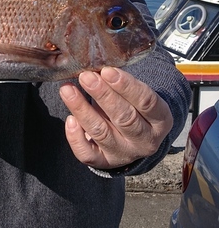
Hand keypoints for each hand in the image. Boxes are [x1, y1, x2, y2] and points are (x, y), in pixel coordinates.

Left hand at [59, 67, 173, 169]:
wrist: (132, 138)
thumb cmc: (132, 106)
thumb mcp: (135, 95)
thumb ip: (119, 83)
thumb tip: (94, 65)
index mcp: (160, 120)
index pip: (146, 102)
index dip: (126, 86)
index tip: (107, 70)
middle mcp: (145, 140)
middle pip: (124, 118)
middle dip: (103, 95)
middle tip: (86, 76)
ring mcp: (124, 154)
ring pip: (102, 133)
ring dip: (82, 109)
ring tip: (67, 90)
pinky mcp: (104, 162)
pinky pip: (88, 154)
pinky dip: (76, 137)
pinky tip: (70, 119)